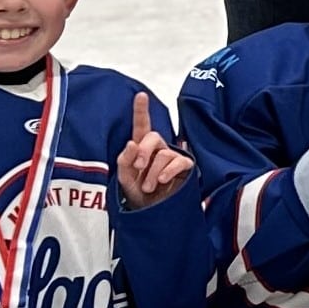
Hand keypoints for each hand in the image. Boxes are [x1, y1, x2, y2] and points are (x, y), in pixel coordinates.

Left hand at [115, 91, 194, 211]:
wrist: (152, 212)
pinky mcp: (184, 169)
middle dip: (144, 151)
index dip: (141, 110)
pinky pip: (180, 162)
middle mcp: (157, 150)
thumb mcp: (124, 178)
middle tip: (138, 167)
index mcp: (141, 148)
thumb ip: (125, 160)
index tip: (141, 95)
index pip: (141, 126)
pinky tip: (163, 181)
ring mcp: (171, 159)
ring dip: (153, 172)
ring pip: (164, 154)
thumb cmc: (137, 195)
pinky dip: (169, 171)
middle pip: (153, 137)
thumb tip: (132, 143)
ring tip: (149, 187)